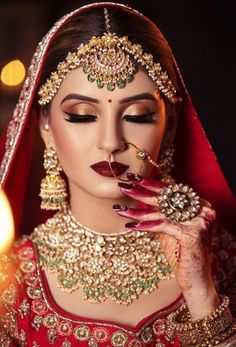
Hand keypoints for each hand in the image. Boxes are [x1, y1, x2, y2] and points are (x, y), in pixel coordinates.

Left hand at [113, 173, 218, 319]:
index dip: (150, 184)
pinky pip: (164, 225)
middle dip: (141, 192)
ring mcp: (198, 221)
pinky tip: (132, 225)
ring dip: (138, 211)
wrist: (195, 280)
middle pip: (165, 198)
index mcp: (197, 205)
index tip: (132, 179)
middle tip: (123, 186)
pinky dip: (147, 225)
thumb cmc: (181, 254)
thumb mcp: (166, 230)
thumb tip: (139, 199)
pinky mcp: (192, 234)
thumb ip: (157, 214)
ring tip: (120, 209)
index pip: (170, 190)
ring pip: (162, 212)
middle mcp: (201, 210)